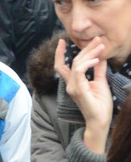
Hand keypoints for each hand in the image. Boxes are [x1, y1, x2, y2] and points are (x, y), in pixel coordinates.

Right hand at [54, 37, 111, 152]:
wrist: (101, 121)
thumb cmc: (100, 105)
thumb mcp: (100, 83)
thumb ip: (98, 71)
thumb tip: (99, 58)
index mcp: (73, 82)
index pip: (62, 65)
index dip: (60, 52)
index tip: (63, 40)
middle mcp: (70, 84)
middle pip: (72, 61)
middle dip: (84, 49)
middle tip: (96, 40)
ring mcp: (73, 87)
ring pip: (76, 64)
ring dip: (89, 54)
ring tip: (100, 47)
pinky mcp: (79, 90)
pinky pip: (79, 72)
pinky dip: (87, 64)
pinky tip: (97, 60)